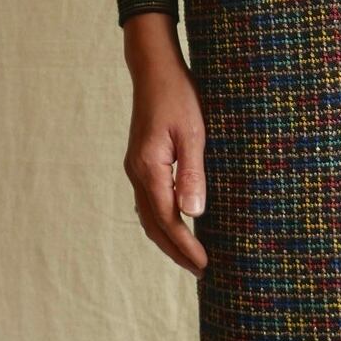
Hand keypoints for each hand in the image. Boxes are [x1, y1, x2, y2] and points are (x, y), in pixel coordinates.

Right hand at [121, 22, 208, 277]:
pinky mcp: (141, 163)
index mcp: (149, 168)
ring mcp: (136, 168)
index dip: (186, 246)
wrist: (154, 69)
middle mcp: (137, 173)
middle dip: (176, 251)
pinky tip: (175, 227)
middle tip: (201, 271)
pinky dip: (161, 223)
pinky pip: (148, 203)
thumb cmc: (179, 96)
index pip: (168, 220)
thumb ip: (192, 174)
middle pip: (154, 225)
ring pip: (148, 216)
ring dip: (167, 240)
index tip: (205, 265)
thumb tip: (194, 214)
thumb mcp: (193, 133)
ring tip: (189, 258)